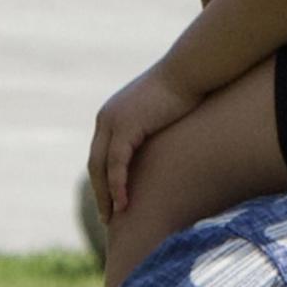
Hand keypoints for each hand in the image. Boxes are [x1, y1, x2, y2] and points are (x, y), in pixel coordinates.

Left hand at [88, 63, 201, 222]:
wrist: (191, 69)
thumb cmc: (187, 87)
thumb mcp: (165, 111)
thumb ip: (157, 128)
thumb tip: (165, 143)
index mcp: (113, 114)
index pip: (101, 154)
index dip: (104, 179)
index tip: (112, 200)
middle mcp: (107, 118)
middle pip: (95, 163)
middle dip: (100, 192)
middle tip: (107, 216)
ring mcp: (113, 121)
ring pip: (101, 167)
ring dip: (106, 194)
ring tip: (114, 217)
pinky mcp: (126, 127)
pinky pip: (116, 164)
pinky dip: (118, 185)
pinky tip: (124, 203)